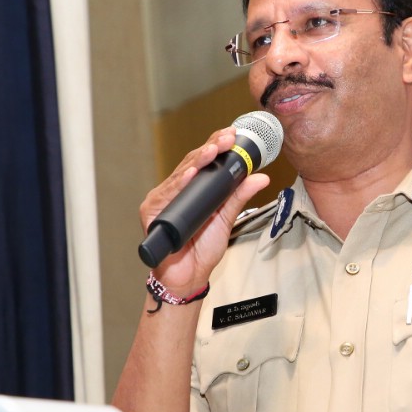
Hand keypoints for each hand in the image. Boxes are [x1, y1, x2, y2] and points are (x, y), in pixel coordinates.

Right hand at [139, 126, 270, 293]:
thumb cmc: (202, 249)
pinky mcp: (152, 212)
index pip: (204, 161)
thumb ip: (239, 197)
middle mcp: (176, 190)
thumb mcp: (226, 218)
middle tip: (227, 138)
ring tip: (212, 150)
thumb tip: (259, 177)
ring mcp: (163, 199)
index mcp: (193, 188)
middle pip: (192, 162)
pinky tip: (189, 175)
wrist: (188, 277)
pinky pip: (166, 194)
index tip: (233, 134)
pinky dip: (178, 184)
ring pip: (180, 174)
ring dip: (197, 161)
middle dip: (211, 147)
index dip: (217, 145)